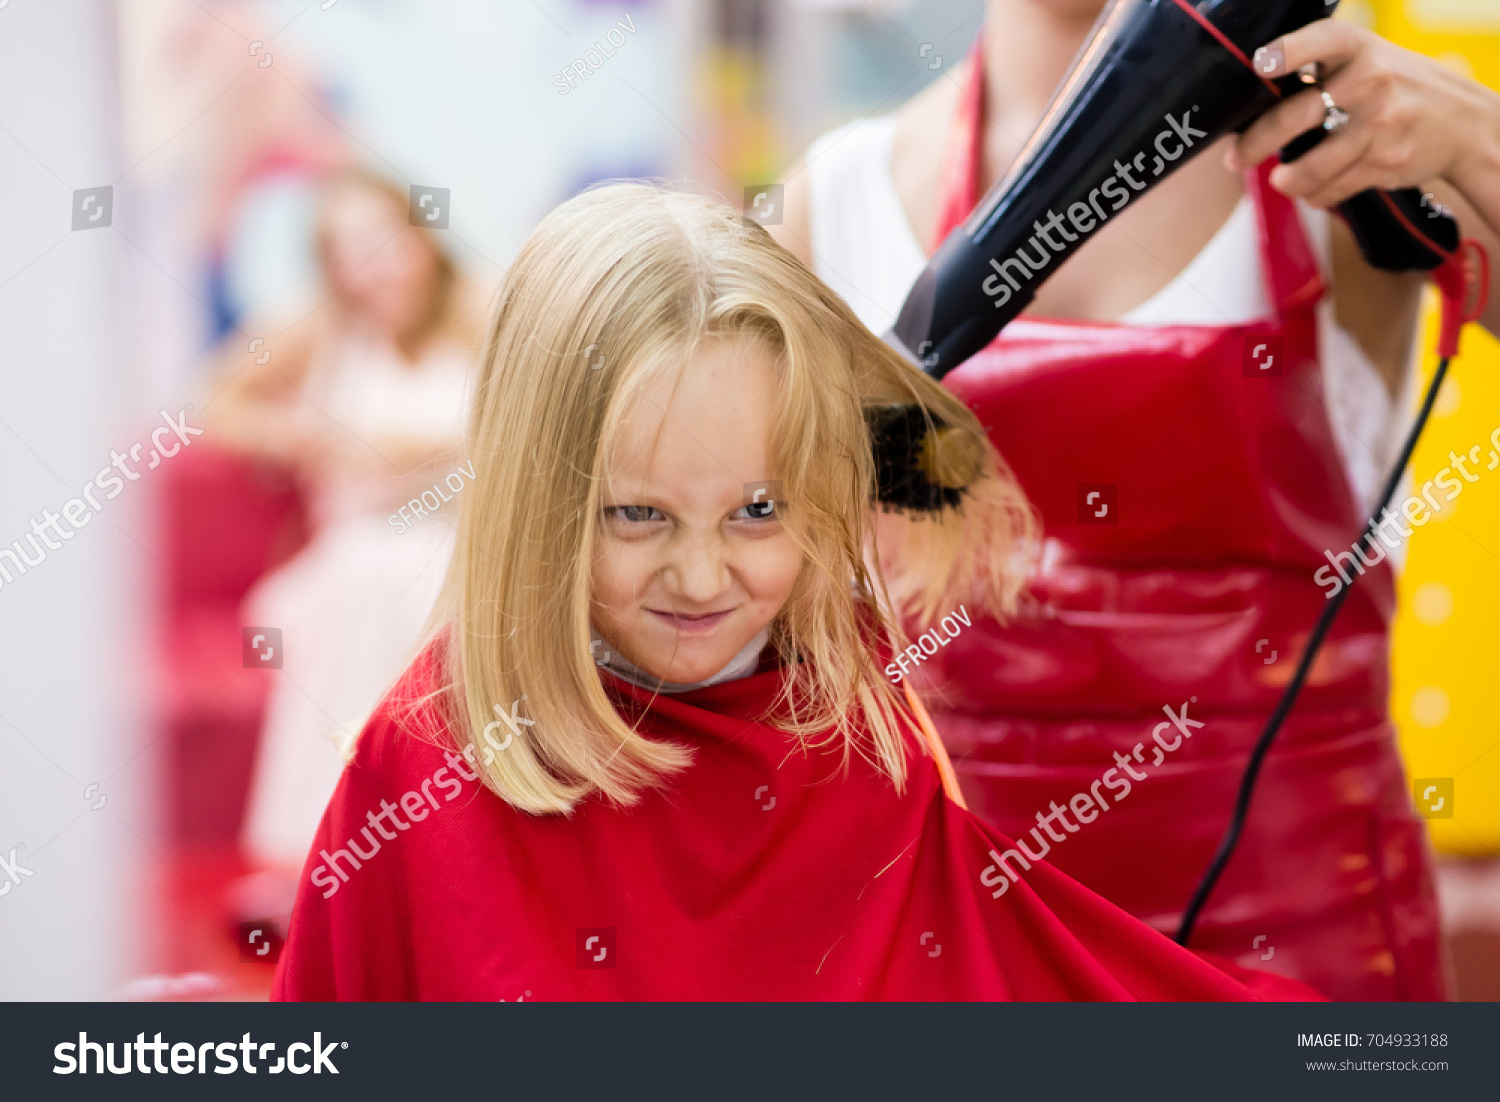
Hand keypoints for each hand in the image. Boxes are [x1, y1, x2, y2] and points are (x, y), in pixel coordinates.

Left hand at [1226, 20, 1499, 208]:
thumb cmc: (1395, 89)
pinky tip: (1317, 187)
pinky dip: (1315, 194)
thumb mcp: (1366, 62)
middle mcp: (1371, 80)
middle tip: (1235, 158)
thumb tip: (1251, 107)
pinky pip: (1330, 189)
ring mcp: (1381, 122)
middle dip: (1254, 144)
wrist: (1462, 122)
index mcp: (1359, 48)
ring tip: (1282, 180)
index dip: (1290, 51)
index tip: (1262, 63)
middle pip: (1295, 117)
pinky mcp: (1385, 161)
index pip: (1322, 40)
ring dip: (1287, 181)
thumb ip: (1319, 73)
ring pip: (1309, 168)